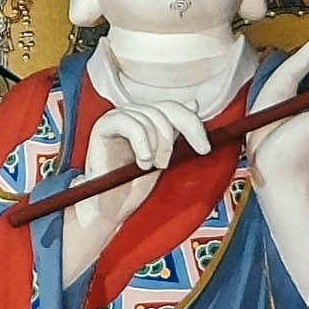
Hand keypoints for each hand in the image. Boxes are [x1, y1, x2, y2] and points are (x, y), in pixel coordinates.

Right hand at [86, 72, 233, 179]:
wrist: (110, 206)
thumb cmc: (134, 185)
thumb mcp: (164, 156)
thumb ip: (176, 131)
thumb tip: (194, 103)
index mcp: (148, 118)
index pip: (176, 108)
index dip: (193, 124)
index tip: (204, 149)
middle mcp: (134, 113)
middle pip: (166, 109)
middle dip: (175, 137)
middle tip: (168, 163)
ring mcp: (118, 117)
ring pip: (150, 117)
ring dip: (157, 146)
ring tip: (149, 167)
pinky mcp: (104, 126)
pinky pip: (130, 123)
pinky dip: (141, 143)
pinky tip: (142, 161)